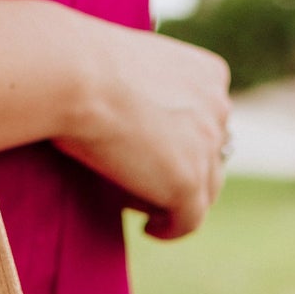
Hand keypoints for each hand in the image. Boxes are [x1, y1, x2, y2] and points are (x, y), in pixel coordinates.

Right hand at [54, 23, 230, 240]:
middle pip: (211, 155)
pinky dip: (170, 228)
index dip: (183, 140)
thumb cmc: (82, 65)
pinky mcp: (187, 183)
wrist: (75, 75)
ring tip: (142, 205)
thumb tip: (129, 122)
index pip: (208, 118)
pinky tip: (148, 228)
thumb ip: (145, 89)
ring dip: (175, 200)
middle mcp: (218, 109)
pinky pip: (188, 220)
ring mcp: (206, 148)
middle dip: (182, 170)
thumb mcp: (130, 68)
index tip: (154, 151)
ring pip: (205, 190)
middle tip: (146, 182)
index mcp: (209, 74)